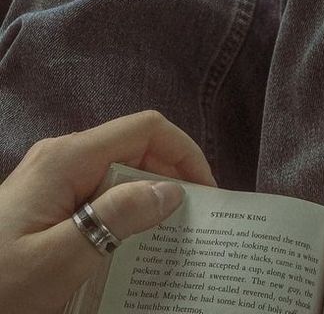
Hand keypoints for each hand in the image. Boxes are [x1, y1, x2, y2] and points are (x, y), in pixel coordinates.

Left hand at [0, 111, 216, 313]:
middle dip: (173, 177)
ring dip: (151, 198)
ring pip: (122, 171)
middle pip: (137, 148)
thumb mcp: (60, 258)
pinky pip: (102, 193)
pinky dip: (128, 211)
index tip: (207, 193)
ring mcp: (56, 176)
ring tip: (171, 235)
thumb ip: (117, 217)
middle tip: (195, 221)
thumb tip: (171, 191)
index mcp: (69, 157)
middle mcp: (65, 156)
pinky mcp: (51, 199)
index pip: (147, 129)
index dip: (185, 153)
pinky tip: (134, 244)